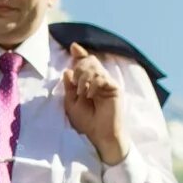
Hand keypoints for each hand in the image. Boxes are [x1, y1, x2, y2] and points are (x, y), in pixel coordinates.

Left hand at [62, 42, 128, 164]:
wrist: (99, 135)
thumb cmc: (87, 121)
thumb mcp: (71, 103)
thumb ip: (70, 87)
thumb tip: (67, 70)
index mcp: (89, 82)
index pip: (86, 63)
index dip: (80, 54)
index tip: (73, 47)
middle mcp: (99, 80)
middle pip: (90, 61)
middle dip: (80, 68)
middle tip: (75, 84)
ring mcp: (108, 84)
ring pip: (95, 68)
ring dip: (84, 77)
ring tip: (82, 92)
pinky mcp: (114, 89)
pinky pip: (102, 78)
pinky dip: (93, 84)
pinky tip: (90, 94)